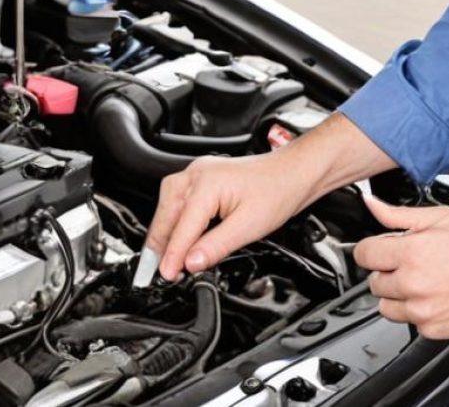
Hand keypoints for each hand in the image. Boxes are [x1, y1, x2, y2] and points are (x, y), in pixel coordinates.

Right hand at [147, 153, 317, 281]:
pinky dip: (172, 222)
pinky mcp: (199, 178)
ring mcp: (195, 173)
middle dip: (159, 247)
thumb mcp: (248, 227)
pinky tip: (174, 237)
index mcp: (206, 184)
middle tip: (156, 274)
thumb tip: (191, 263)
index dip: (172, 257)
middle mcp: (196, 174)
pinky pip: (175, 201)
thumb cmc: (277, 191)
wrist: (292, 172)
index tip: (166, 276)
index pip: (181, 229)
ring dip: (162, 234)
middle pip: (166, 216)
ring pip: (166, 208)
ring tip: (162, 260)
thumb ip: (215, 246)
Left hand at [354, 196, 448, 338]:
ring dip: (397, 294)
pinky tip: (436, 296)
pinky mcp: (432, 329)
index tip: (383, 249)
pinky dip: (417, 311)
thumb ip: (399, 214)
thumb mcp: (442, 218)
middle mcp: (412, 284)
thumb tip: (371, 204)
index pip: (363, 255)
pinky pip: (409, 321)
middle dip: (387, 271)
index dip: (373, 249)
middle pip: (373, 281)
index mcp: (411, 252)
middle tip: (413, 263)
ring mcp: (422, 310)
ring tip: (424, 281)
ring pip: (386, 305)